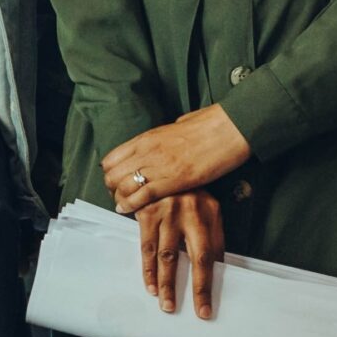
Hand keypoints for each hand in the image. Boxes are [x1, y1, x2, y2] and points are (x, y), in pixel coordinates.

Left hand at [101, 105, 251, 208]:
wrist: (227, 129)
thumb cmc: (205, 126)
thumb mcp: (172, 129)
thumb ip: (158, 140)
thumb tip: (155, 144)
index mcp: (146, 138)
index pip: (111, 159)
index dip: (109, 173)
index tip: (115, 182)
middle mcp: (147, 151)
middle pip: (113, 175)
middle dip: (111, 188)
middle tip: (118, 196)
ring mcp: (159, 166)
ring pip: (123, 186)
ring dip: (120, 198)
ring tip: (122, 205)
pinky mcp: (174, 180)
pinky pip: (142, 195)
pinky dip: (131, 204)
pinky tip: (126, 210)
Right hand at [132, 191, 226, 318]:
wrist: (167, 163)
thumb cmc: (193, 192)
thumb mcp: (211, 210)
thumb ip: (216, 237)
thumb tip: (220, 268)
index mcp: (206, 216)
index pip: (207, 258)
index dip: (204, 286)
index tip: (204, 310)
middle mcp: (185, 215)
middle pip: (184, 259)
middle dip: (180, 287)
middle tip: (177, 310)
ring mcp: (163, 213)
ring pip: (162, 255)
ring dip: (161, 282)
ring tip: (163, 303)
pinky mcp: (145, 212)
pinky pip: (144, 246)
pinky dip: (146, 267)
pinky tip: (148, 283)